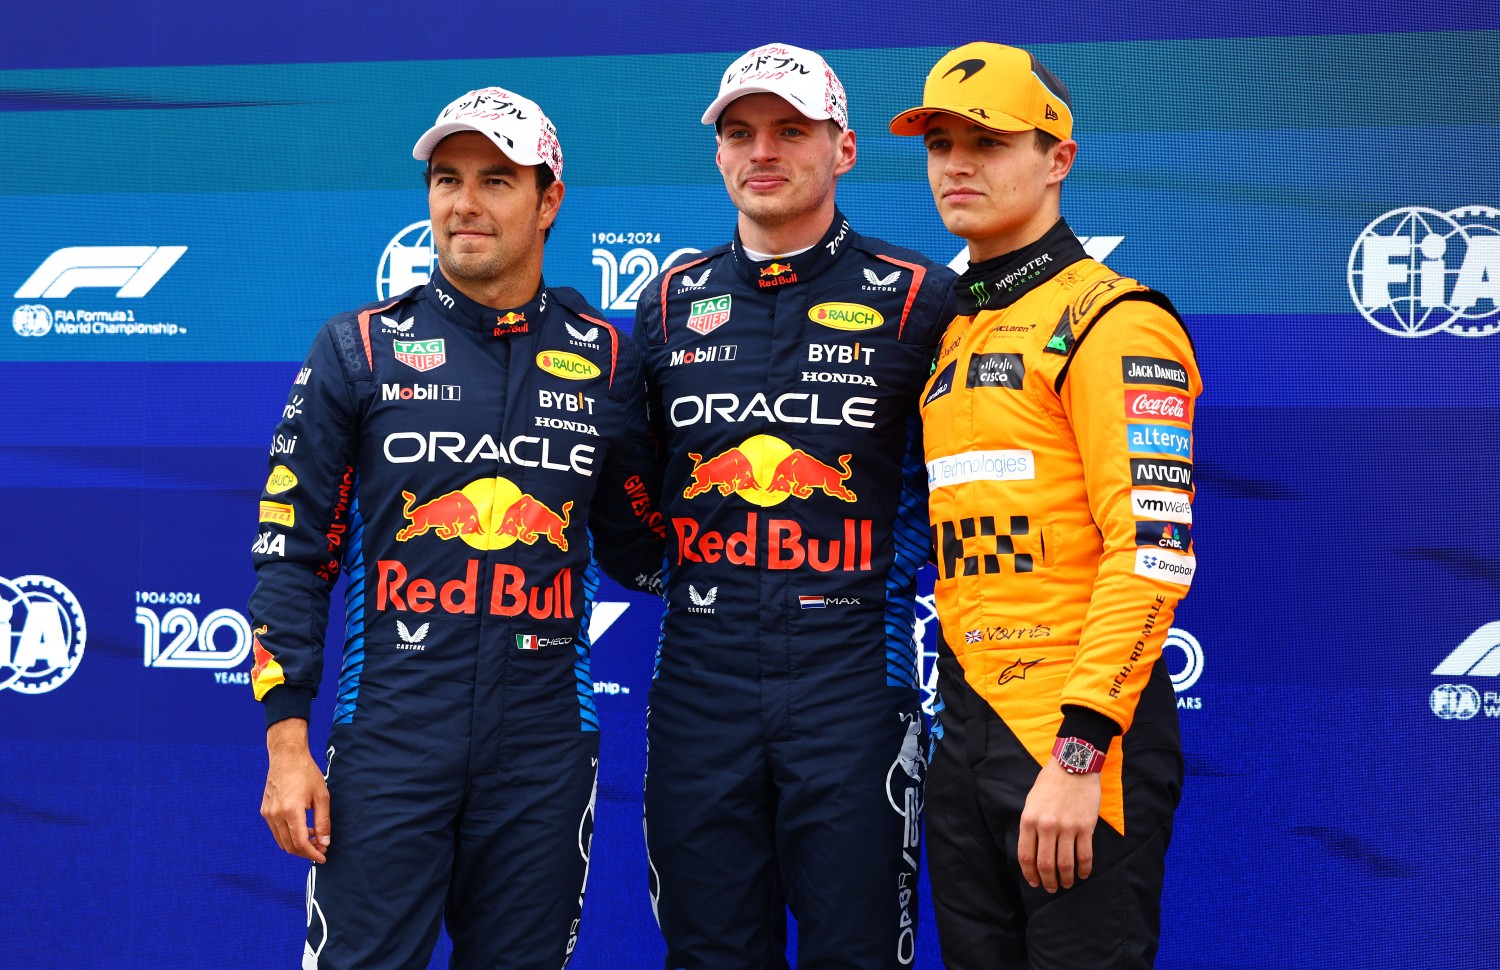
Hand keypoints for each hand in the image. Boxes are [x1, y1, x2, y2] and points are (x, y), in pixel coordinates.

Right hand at [260, 718, 330, 862]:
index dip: (312, 854)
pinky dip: (289, 836)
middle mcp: (275, 814)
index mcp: (291, 810)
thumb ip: (323, 821)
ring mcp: (268, 813)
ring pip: (281, 841)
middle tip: (321, 849)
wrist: (287, 756)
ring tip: (315, 839)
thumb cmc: (307, 773)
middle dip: (306, 852)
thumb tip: (325, 842)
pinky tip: (304, 830)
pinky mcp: (265, 811)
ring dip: (298, 845)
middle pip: (289, 846)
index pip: (300, 843)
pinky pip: (276, 831)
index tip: (323, 857)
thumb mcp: (321, 796)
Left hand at [1017, 758, 1100, 892]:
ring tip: (1067, 884)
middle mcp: (1046, 826)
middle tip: (1051, 888)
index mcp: (1029, 819)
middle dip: (1047, 881)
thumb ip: (1030, 825)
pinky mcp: (1086, 827)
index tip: (1034, 882)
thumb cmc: (1050, 783)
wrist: (1074, 765)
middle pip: (1045, 864)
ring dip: (1066, 879)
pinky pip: (1085, 855)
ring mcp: (1067, 827)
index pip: (1026, 856)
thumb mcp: (1031, 801)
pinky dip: (1084, 869)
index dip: (1029, 874)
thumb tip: (1031, 850)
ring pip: (1065, 864)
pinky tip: (1083, 874)